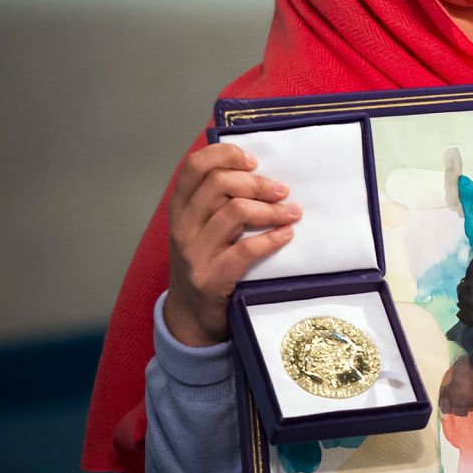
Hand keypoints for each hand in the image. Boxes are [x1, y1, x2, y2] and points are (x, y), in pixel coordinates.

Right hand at [163, 143, 298, 346]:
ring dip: (271, 209)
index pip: (195, 166)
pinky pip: (246, 250)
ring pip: (235, 212)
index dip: (226, 155)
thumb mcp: (201, 227)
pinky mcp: (211, 278)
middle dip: (257, 183)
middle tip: (282, 190)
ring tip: (292, 212)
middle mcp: (183, 226)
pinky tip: (287, 234)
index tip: (253, 161)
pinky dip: (272, 238)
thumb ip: (217, 201)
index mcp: (180, 208)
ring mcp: (194, 253)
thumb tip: (259, 170)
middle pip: (219, 184)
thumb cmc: (205, 262)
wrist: (190, 317)